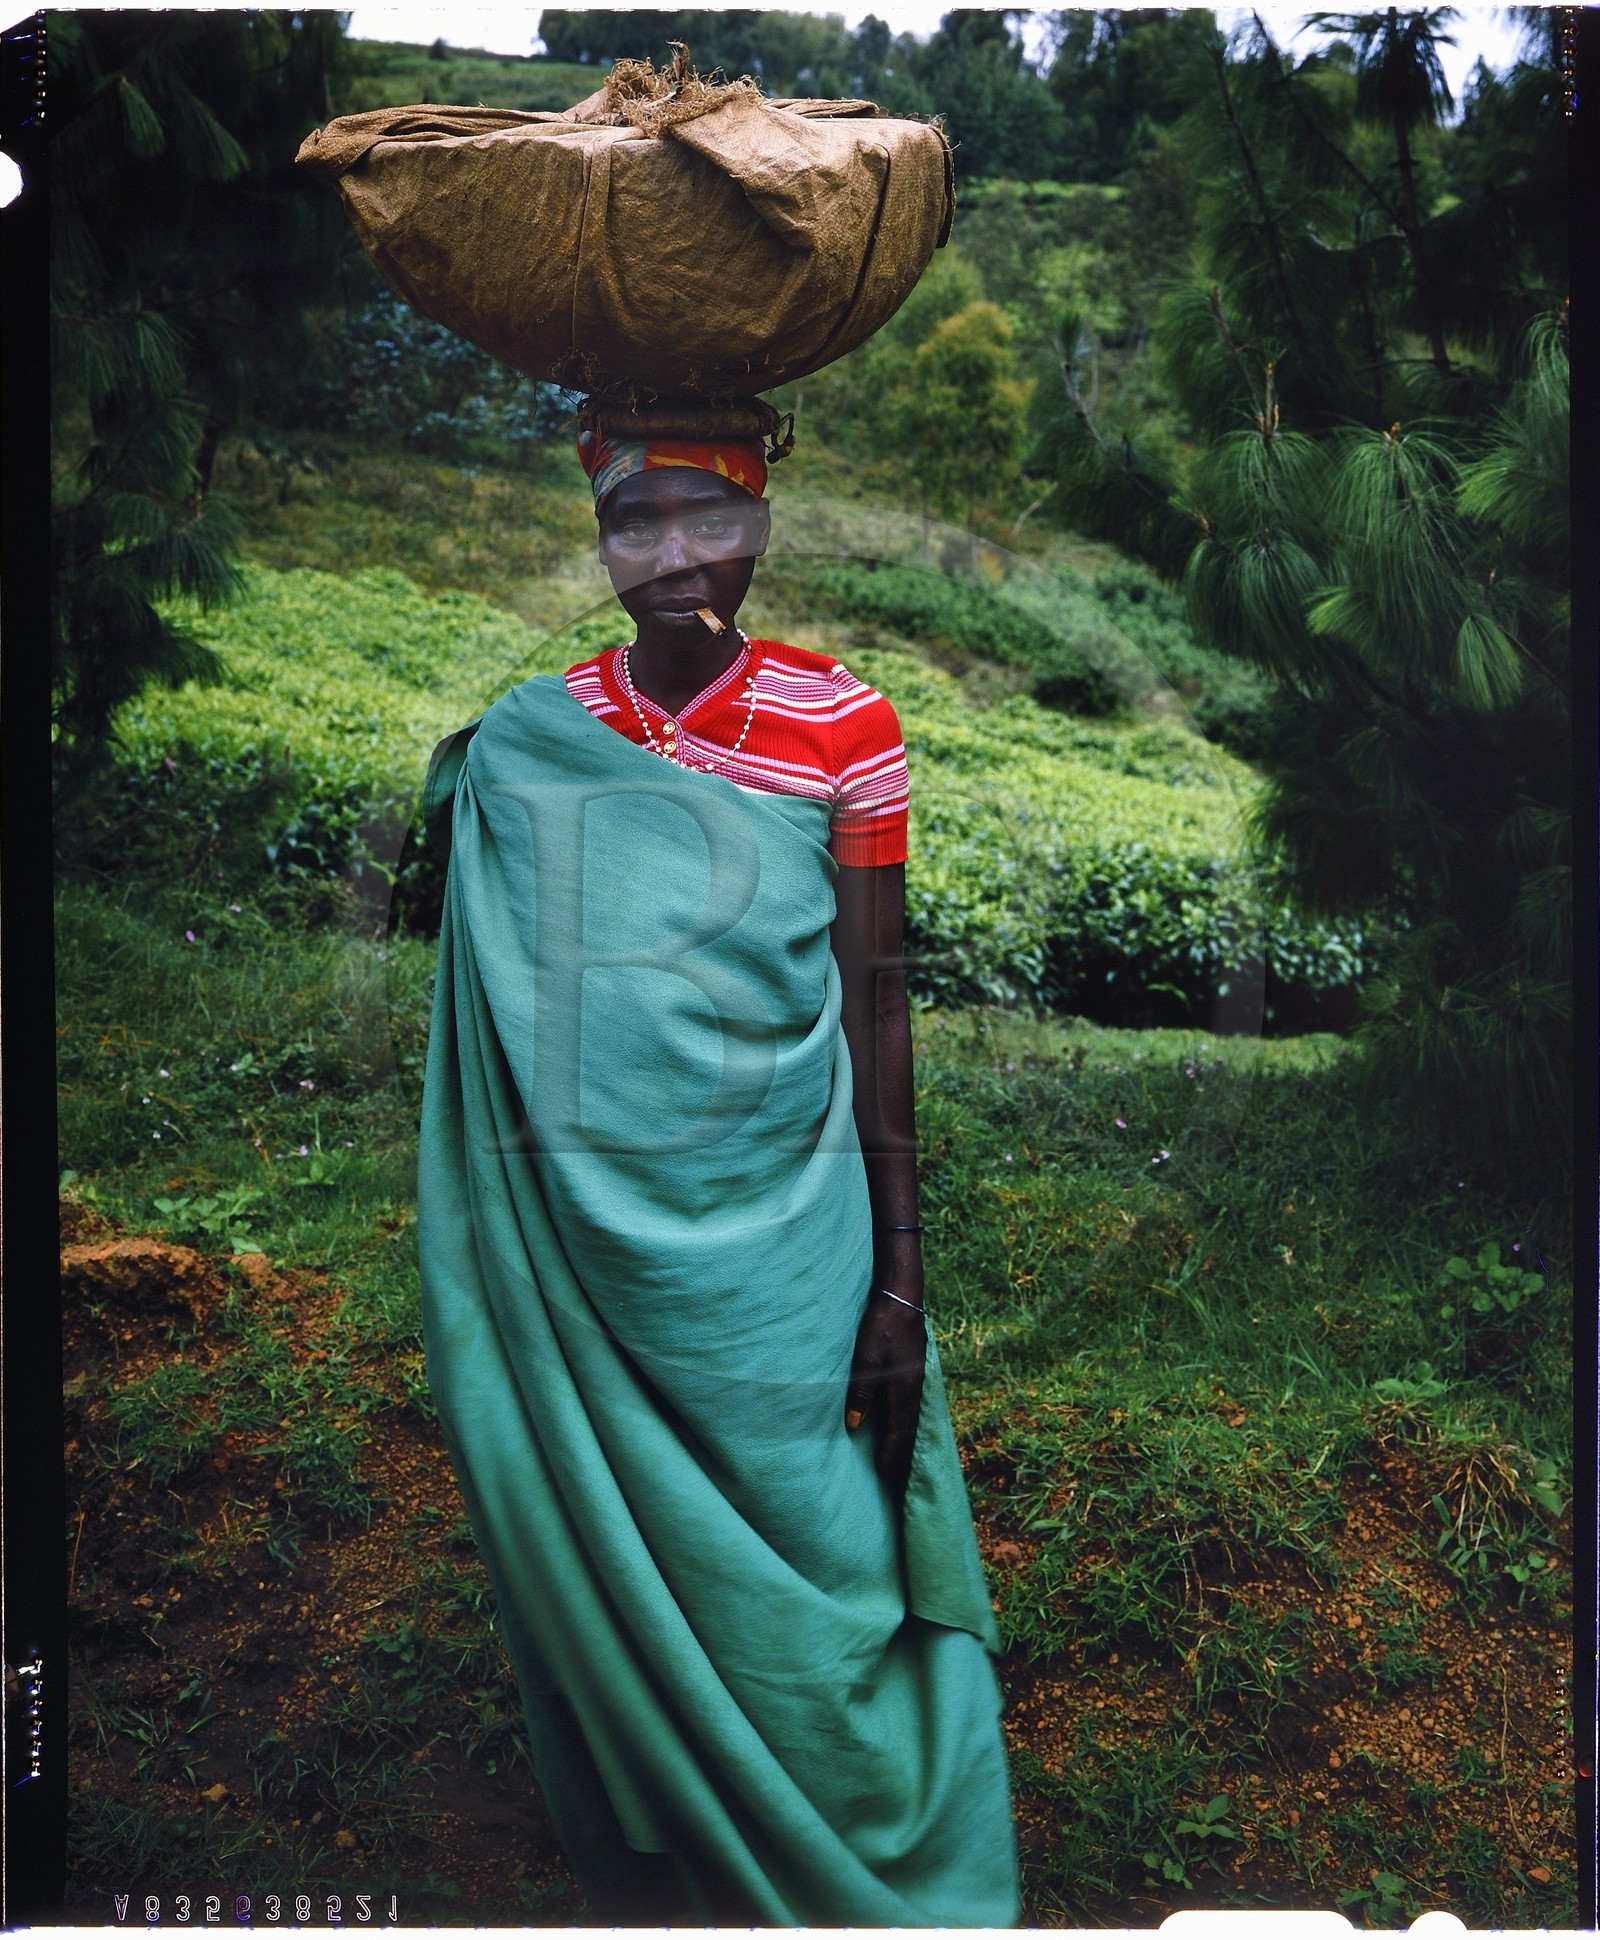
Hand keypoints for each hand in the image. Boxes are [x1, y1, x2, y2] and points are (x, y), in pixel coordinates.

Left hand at [844, 1286, 926, 1499]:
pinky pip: (909, 1406)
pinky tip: (896, 1424)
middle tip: (895, 1481)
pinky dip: (903, 1423)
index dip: (891, 1458)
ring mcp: (916, 1379)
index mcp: (904, 1391)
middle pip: (908, 1432)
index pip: (899, 1435)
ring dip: (903, 1441)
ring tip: (896, 1460)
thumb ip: (861, 1393)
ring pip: (909, 1419)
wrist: (902, 1295)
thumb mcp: (866, 1359)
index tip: (886, 1481)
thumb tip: (855, 1427)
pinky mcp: (912, 1370)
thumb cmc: (882, 1327)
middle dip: (901, 1457)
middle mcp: (914, 1390)